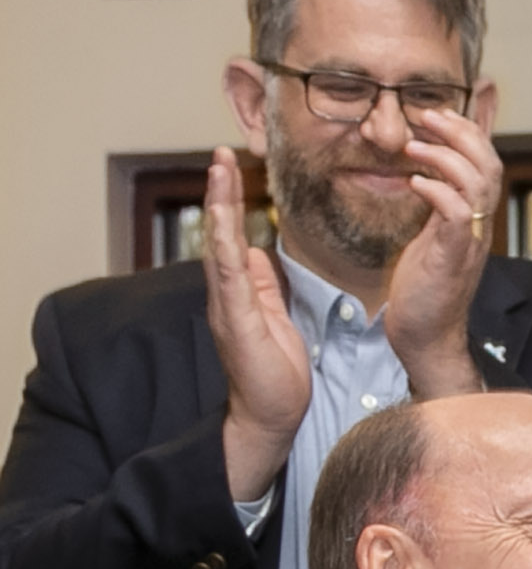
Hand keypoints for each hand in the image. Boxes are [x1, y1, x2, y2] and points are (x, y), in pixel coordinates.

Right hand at [204, 147, 311, 500]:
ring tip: (219, 168)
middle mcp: (226, 294)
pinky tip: (223, 219)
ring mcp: (227, 305)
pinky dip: (225, 244)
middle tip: (220, 152)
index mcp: (238, 291)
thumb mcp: (275, 319)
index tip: (232, 168)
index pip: (233, 238)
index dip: (231, 203)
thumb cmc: (275, 374)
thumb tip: (258, 254)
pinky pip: (227, 275)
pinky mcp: (235, 320)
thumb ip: (264, 286)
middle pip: (219, 232)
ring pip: (219, 244)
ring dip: (219, 205)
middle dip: (219, 191)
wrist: (270, 416)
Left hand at [383, 106, 502, 398]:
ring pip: (478, 184)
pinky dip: (437, 191)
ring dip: (445, 156)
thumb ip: (437, 202)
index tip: (437, 114)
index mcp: (477, 219)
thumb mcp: (431, 234)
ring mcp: (469, 242)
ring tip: (414, 145)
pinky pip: (457, 214)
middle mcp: (481, 227)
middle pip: (489, 164)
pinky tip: (415, 183)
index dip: (469, 131)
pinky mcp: (452, 257)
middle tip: (428, 116)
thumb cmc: (424, 288)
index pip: (488, 162)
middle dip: (460, 132)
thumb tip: (428, 172)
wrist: (426, 336)